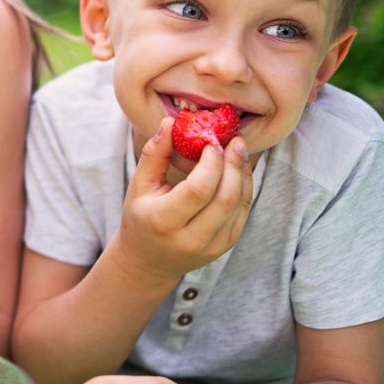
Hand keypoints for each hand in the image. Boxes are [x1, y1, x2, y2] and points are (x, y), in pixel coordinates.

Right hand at [114, 117, 252, 282]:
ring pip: (238, 204)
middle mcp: (191, 238)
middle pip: (224, 198)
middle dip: (233, 164)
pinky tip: (238, 170)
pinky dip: (244, 187)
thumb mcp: (139, 186)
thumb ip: (154, 154)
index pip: (198, 190)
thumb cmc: (141, 217)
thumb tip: (171, 122)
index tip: (212, 142)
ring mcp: (212, 246)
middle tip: (234, 141)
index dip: (211, 163)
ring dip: (242, 173)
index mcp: (163, 221)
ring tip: (238, 151)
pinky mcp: (226, 245)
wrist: (149, 261)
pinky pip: (242, 212)